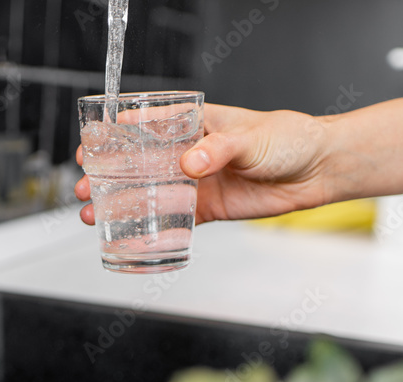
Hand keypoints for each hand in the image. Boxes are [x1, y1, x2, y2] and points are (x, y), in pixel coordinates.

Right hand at [75, 103, 333, 225]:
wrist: (317, 170)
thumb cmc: (288, 139)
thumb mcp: (250, 137)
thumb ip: (218, 149)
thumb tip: (190, 163)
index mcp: (195, 124)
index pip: (147, 124)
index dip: (116, 134)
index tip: (93, 143)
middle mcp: (190, 153)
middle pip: (138, 163)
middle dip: (107, 174)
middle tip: (85, 184)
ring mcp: (196, 182)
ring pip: (148, 193)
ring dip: (120, 203)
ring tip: (93, 212)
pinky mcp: (207, 209)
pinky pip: (173, 221)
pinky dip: (150, 230)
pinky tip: (129, 236)